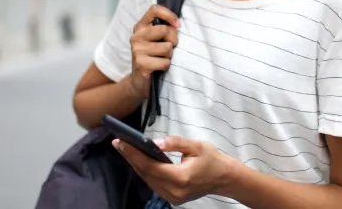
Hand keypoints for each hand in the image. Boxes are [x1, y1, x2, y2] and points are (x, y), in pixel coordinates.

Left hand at [114, 136, 234, 205]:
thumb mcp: (196, 145)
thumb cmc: (212, 159)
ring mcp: (172, 198)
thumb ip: (175, 143)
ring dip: (135, 165)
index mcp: (180, 178)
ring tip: (125, 149)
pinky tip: (138, 160)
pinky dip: (145, 171)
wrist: (224, 178)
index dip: (134, 154)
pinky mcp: (172, 199)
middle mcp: (174, 191)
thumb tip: (154, 143)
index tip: (121, 142)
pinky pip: (153, 184)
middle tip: (118, 143)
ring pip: (148, 180)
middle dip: (131, 158)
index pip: (150, 166)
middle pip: (146, 174)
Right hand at [125, 5, 179, 98]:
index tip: (177, 25)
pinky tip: (159, 68)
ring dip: (169, 55)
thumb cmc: (153, 57)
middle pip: (164, 30)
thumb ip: (164, 29)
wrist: (139, 81)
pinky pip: (165, 62)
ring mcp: (137, 50)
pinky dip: (166, 66)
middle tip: (170, 47)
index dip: (169, 15)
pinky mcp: (141, 64)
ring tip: (162, 58)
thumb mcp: (156, 40)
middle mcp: (136, 36)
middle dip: (173, 40)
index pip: (154, 9)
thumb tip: (177, 25)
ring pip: (167, 47)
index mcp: (140, 26)